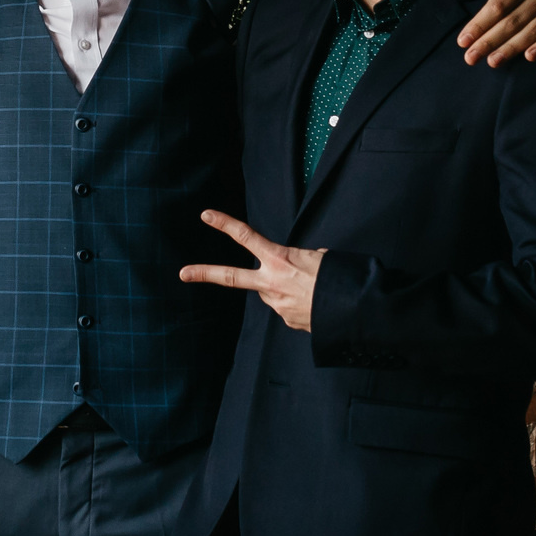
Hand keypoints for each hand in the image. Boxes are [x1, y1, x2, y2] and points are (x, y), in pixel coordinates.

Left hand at [179, 210, 325, 331]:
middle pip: (231, 276)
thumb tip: (300, 268)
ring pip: (271, 292)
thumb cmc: (339, 278)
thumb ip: (303, 258)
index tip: (206, 215)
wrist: (353, 311)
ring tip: (312, 289)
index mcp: (280, 259)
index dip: (225, 224)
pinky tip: (316, 303)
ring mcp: (277, 304)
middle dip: (205, 273)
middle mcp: (271, 283)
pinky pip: (289, 307)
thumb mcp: (320, 256)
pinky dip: (299, 303)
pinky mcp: (287, 320)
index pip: (247, 237)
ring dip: (285, 288)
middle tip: (183, 273)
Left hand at [455, 0, 535, 65]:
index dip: (479, 25)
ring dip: (511, 48)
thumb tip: (477, 28)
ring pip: (534, 30)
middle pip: (513, 20)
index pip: (498, 6)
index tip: (463, 41)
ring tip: (493, 61)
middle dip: (489, 41)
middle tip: (471, 58)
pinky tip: (529, 57)